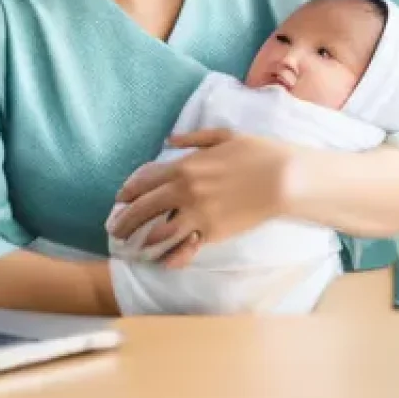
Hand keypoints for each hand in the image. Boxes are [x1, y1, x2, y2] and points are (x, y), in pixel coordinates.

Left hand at [106, 128, 296, 267]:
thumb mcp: (224, 136)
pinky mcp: (211, 233)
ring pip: (158, 232)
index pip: (145, 180)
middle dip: (125, 220)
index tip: (120, 199)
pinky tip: (162, 260)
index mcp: (185, 166)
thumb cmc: (257, 153)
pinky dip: (170, 255)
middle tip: (115, 230)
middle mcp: (185, 191)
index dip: (129, 191)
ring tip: (132, 247)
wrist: (283, 179)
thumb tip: (168, 141)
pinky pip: (183, 247)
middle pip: (144, 208)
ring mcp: (196, 214)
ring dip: (142, 240)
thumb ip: (193, 139)